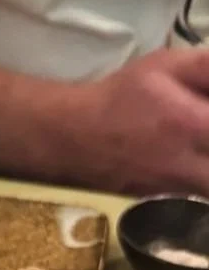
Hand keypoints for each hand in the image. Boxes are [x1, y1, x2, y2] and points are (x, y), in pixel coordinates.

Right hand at [66, 47, 208, 194]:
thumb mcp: (167, 66)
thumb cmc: (123, 96)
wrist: (75, 137)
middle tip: (207, 134)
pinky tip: (197, 170)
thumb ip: (208, 68)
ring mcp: (176, 192)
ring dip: (208, 177)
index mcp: (193, 125)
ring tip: (201, 154)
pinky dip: (204, 189)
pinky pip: (200, 203)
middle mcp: (188, 166)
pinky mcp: (166, 204)